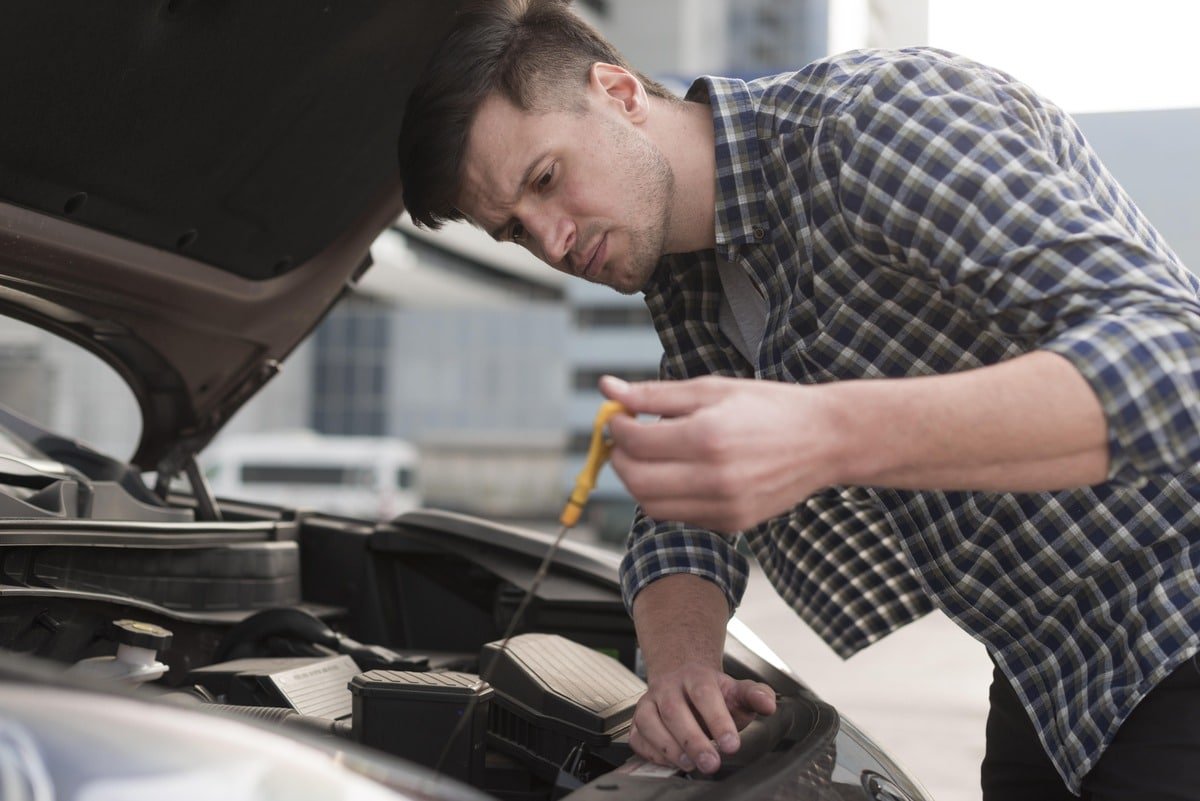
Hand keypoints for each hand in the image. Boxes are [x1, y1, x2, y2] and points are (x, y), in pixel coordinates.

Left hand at [600, 374, 841, 531]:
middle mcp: (715, 477)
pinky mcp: (732, 523)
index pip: (636, 442)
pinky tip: (681, 473)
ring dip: (640, 481)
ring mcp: (724, 506)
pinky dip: (667, 497)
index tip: (618, 416)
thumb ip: (656, 394)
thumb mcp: (712, 389)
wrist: (825, 440)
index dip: (616, 427)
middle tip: (626, 439)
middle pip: (637, 481)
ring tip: (653, 456)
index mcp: (708, 436)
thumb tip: (608, 389)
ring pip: (653, 506)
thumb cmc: (770, 407)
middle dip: (621, 459)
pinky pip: (680, 516)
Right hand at [630, 661, 776, 772]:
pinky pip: (637, 737)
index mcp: (696, 676)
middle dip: (693, 740)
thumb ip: (755, 695)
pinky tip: (671, 762)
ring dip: (669, 747)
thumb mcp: (737, 690)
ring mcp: (649, 702)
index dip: (717, 720)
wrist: (683, 680)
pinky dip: (651, 753)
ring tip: (689, 765)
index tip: (732, 744)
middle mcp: (668, 687)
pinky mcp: (638, 721)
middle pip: (674, 710)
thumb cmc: (712, 692)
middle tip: (711, 763)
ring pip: (651, 722)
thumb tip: (768, 704)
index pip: (705, 694)